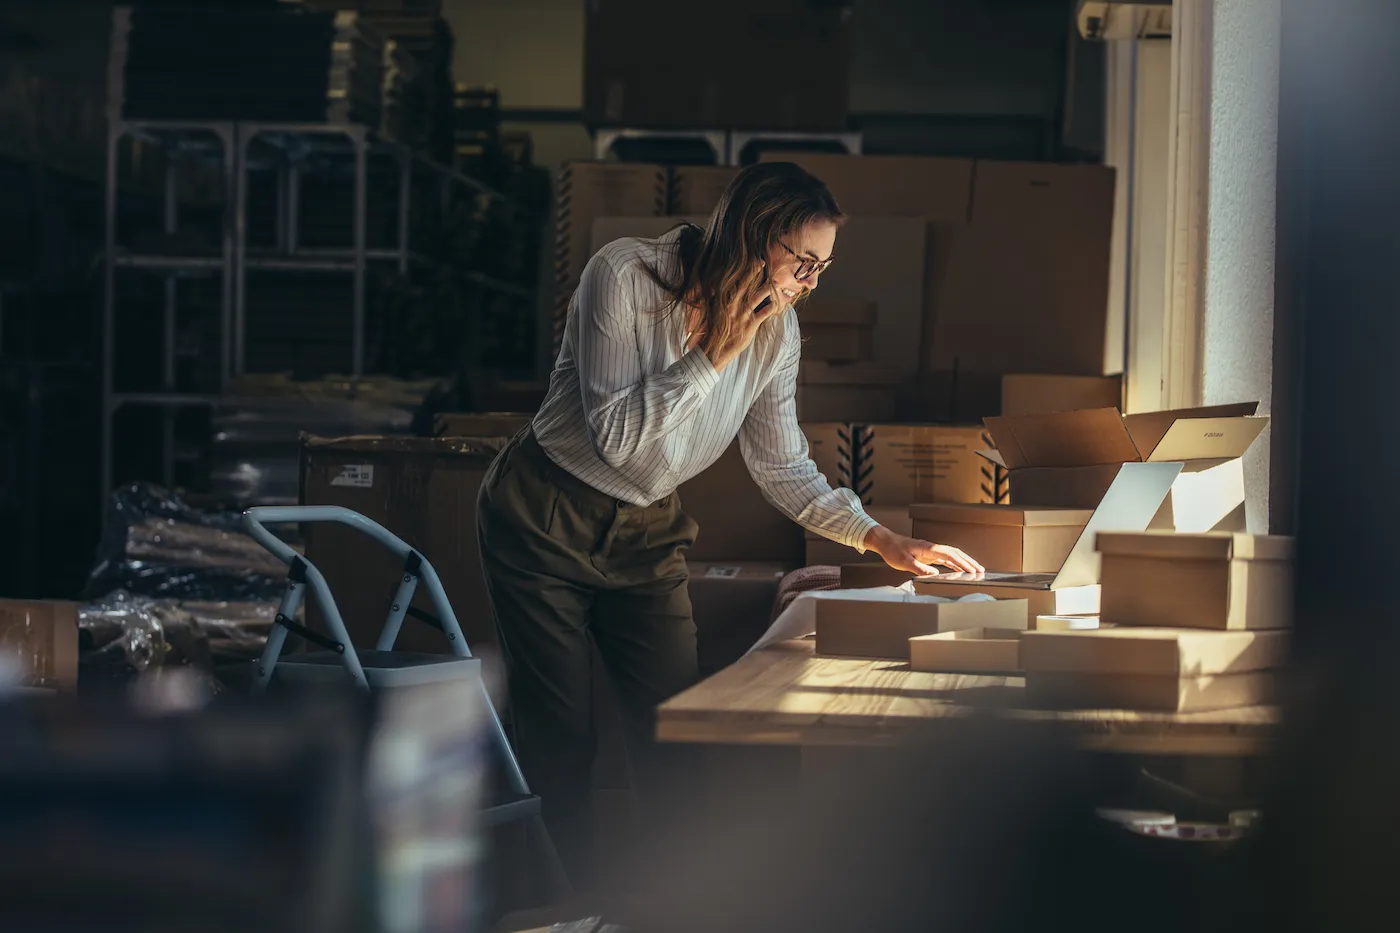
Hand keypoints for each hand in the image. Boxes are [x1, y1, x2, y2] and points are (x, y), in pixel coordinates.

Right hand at [698, 269, 783, 370]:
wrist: (715, 349)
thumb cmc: (715, 331)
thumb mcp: (713, 312)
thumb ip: (716, 299)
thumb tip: (714, 288)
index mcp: (724, 301)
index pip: (735, 282)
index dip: (745, 271)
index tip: (753, 262)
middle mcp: (733, 305)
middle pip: (745, 284)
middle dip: (754, 272)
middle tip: (763, 262)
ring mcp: (743, 314)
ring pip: (757, 296)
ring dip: (767, 288)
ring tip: (775, 283)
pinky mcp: (751, 324)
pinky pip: (764, 313)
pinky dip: (772, 307)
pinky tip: (776, 303)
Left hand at [863, 525, 983, 576]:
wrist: (885, 542)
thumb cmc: (893, 550)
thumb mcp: (904, 562)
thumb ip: (919, 568)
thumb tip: (935, 574)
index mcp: (929, 548)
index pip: (950, 555)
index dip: (962, 563)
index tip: (972, 570)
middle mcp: (932, 548)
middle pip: (955, 553)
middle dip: (969, 562)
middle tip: (981, 570)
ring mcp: (931, 551)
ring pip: (952, 556)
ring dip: (964, 562)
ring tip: (975, 570)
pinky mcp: (928, 554)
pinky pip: (945, 559)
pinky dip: (954, 564)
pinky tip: (959, 570)